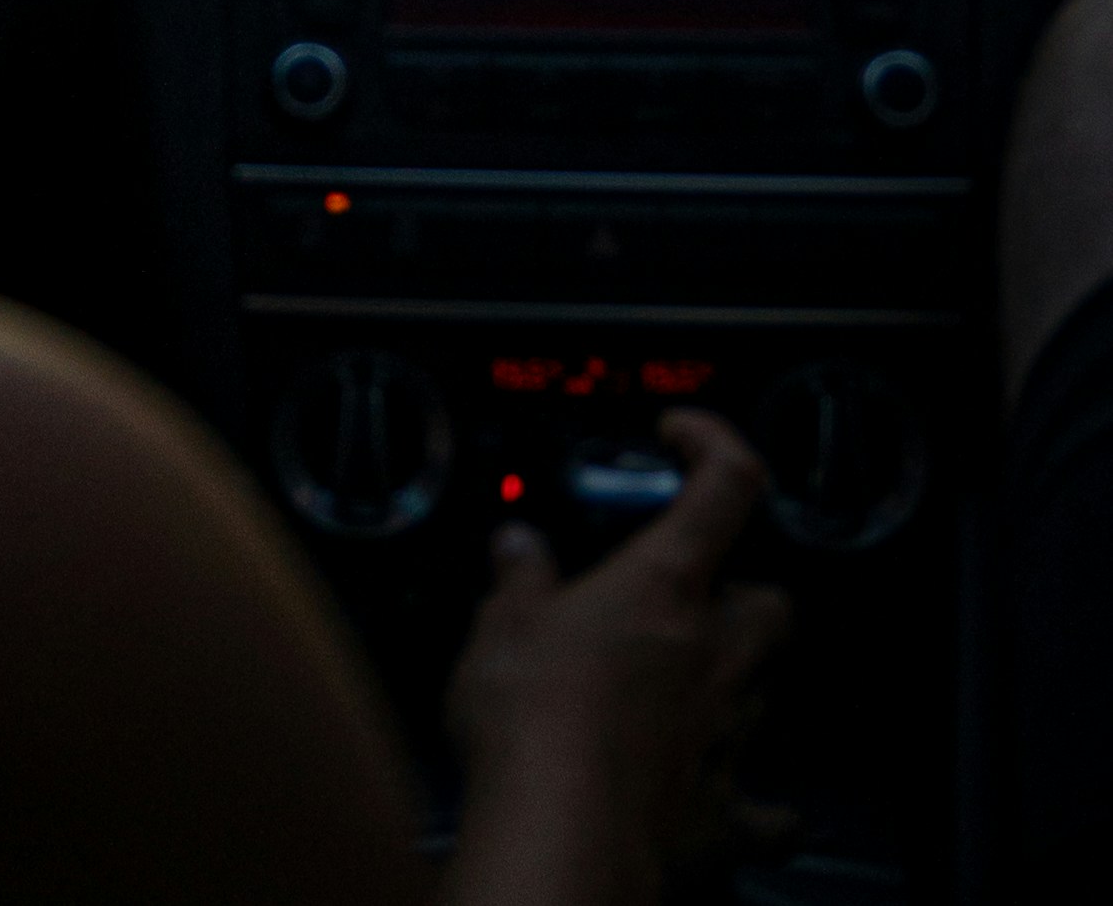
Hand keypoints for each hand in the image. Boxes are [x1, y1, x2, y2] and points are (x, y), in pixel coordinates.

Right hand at [443, 411, 791, 905]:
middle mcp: (712, 653)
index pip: (726, 486)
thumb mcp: (500, 626)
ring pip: (767, 690)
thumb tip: (517, 548)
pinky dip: (765, 809)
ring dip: (735, 682)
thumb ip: (519, 580)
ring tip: (688, 691)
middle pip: (768, 601)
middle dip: (742, 592)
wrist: (561, 834)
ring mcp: (727, 732)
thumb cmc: (531, 724)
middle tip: (694, 595)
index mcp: (663, 587)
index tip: (686, 436)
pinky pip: (770, 813)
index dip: (715, 445)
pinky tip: (753, 810)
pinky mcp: (725, 815)